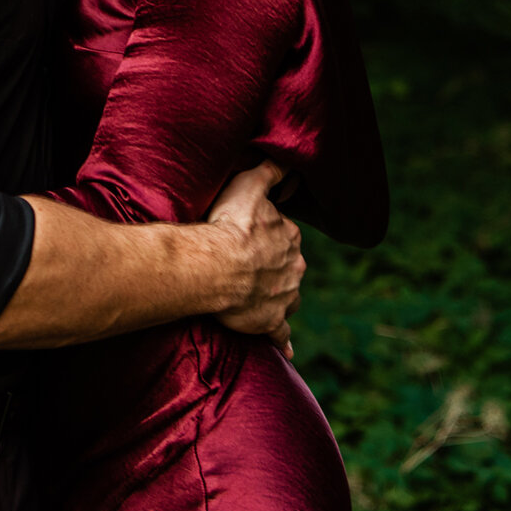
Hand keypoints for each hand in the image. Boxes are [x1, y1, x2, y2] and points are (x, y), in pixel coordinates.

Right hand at [204, 160, 302, 356]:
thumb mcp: (250, 185)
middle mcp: (294, 267)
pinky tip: (287, 350)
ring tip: (260, 299)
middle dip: (275, 267)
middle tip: (249, 266)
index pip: (284, 234)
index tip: (250, 236)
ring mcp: (284, 297)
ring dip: (279, 297)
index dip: (267, 235)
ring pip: (287, 297)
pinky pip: (281, 334)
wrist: (216, 267)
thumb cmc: (229, 225)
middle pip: (288, 266)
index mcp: (290, 237)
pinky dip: (284, 341)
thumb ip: (271, 172)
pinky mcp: (270, 323)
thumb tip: (290, 161)